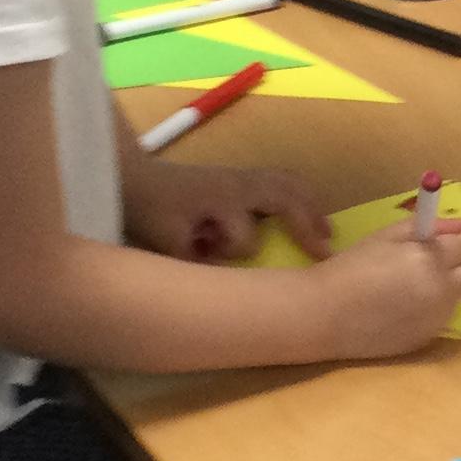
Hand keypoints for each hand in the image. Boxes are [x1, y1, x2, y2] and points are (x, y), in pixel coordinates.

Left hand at [128, 161, 330, 266]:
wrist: (133, 176)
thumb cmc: (150, 209)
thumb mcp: (165, 241)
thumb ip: (194, 264)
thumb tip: (222, 284)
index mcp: (220, 199)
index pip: (245, 236)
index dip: (242, 253)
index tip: (257, 268)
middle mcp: (237, 184)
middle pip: (285, 194)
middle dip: (308, 222)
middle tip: (326, 247)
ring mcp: (240, 177)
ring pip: (286, 182)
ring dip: (308, 206)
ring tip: (325, 231)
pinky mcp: (238, 179)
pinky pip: (278, 181)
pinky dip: (297, 196)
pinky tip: (305, 214)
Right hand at [315, 220, 460, 357]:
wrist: (325, 315)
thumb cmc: (351, 268)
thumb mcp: (385, 237)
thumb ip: (427, 227)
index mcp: (429, 260)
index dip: (445, 243)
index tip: (426, 245)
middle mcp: (440, 291)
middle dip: (456, 266)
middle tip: (425, 265)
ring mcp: (436, 319)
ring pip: (458, 297)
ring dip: (444, 289)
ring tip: (407, 289)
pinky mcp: (426, 340)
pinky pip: (440, 318)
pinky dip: (429, 311)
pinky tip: (400, 310)